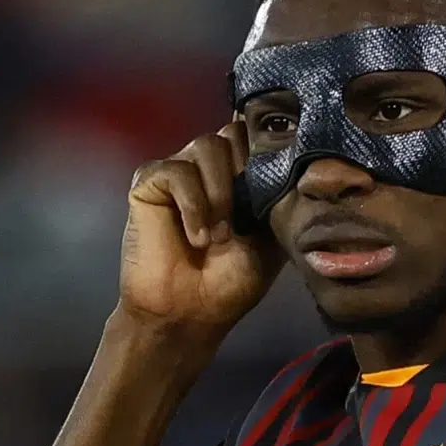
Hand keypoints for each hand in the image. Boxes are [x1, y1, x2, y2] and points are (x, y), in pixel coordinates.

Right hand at [118, 122, 283, 342]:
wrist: (190, 313)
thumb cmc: (232, 280)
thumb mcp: (271, 235)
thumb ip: (278, 194)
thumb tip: (295, 154)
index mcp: (243, 174)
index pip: (257, 133)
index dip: (269, 147)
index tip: (280, 172)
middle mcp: (212, 165)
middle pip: (235, 132)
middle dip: (247, 171)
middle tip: (247, 217)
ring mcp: (181, 170)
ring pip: (208, 145)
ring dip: (221, 193)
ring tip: (221, 236)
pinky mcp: (150, 182)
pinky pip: (177, 172)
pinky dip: (193, 205)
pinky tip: (198, 237)